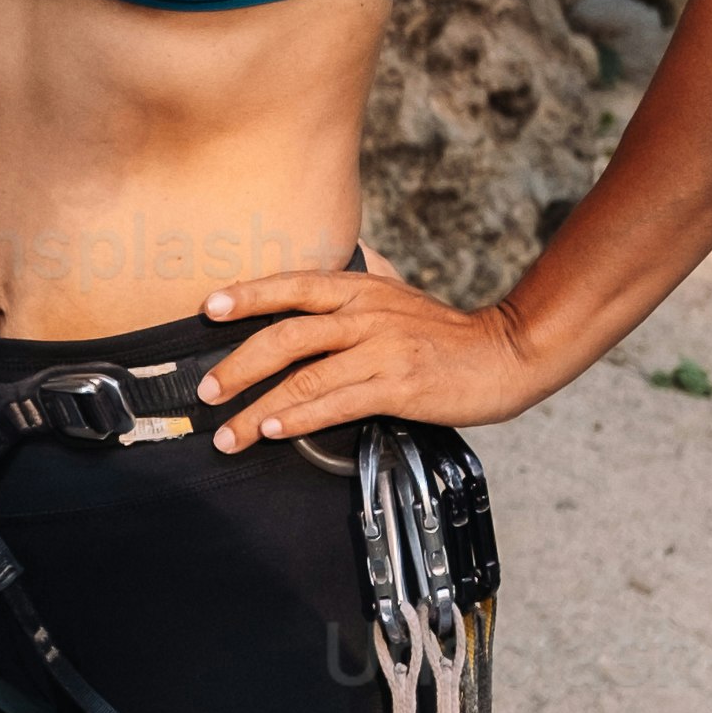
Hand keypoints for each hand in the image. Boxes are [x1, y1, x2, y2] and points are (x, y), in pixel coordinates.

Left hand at [197, 256, 535, 450]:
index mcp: (362, 289)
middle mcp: (366, 314)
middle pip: (286, 335)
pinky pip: (337, 403)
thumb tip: (317, 279)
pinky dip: (299, 418)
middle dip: (238, 365)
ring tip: (228, 433)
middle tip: (206, 392)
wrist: (505, 354)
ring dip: (258, 408)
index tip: (207, 308)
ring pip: (305, 377)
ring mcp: (382, 350)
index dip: (248, 295)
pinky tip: (274, 431)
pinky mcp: (398, 385)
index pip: (293, 285)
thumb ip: (355, 292)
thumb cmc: (446, 334)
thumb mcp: (397, 297)